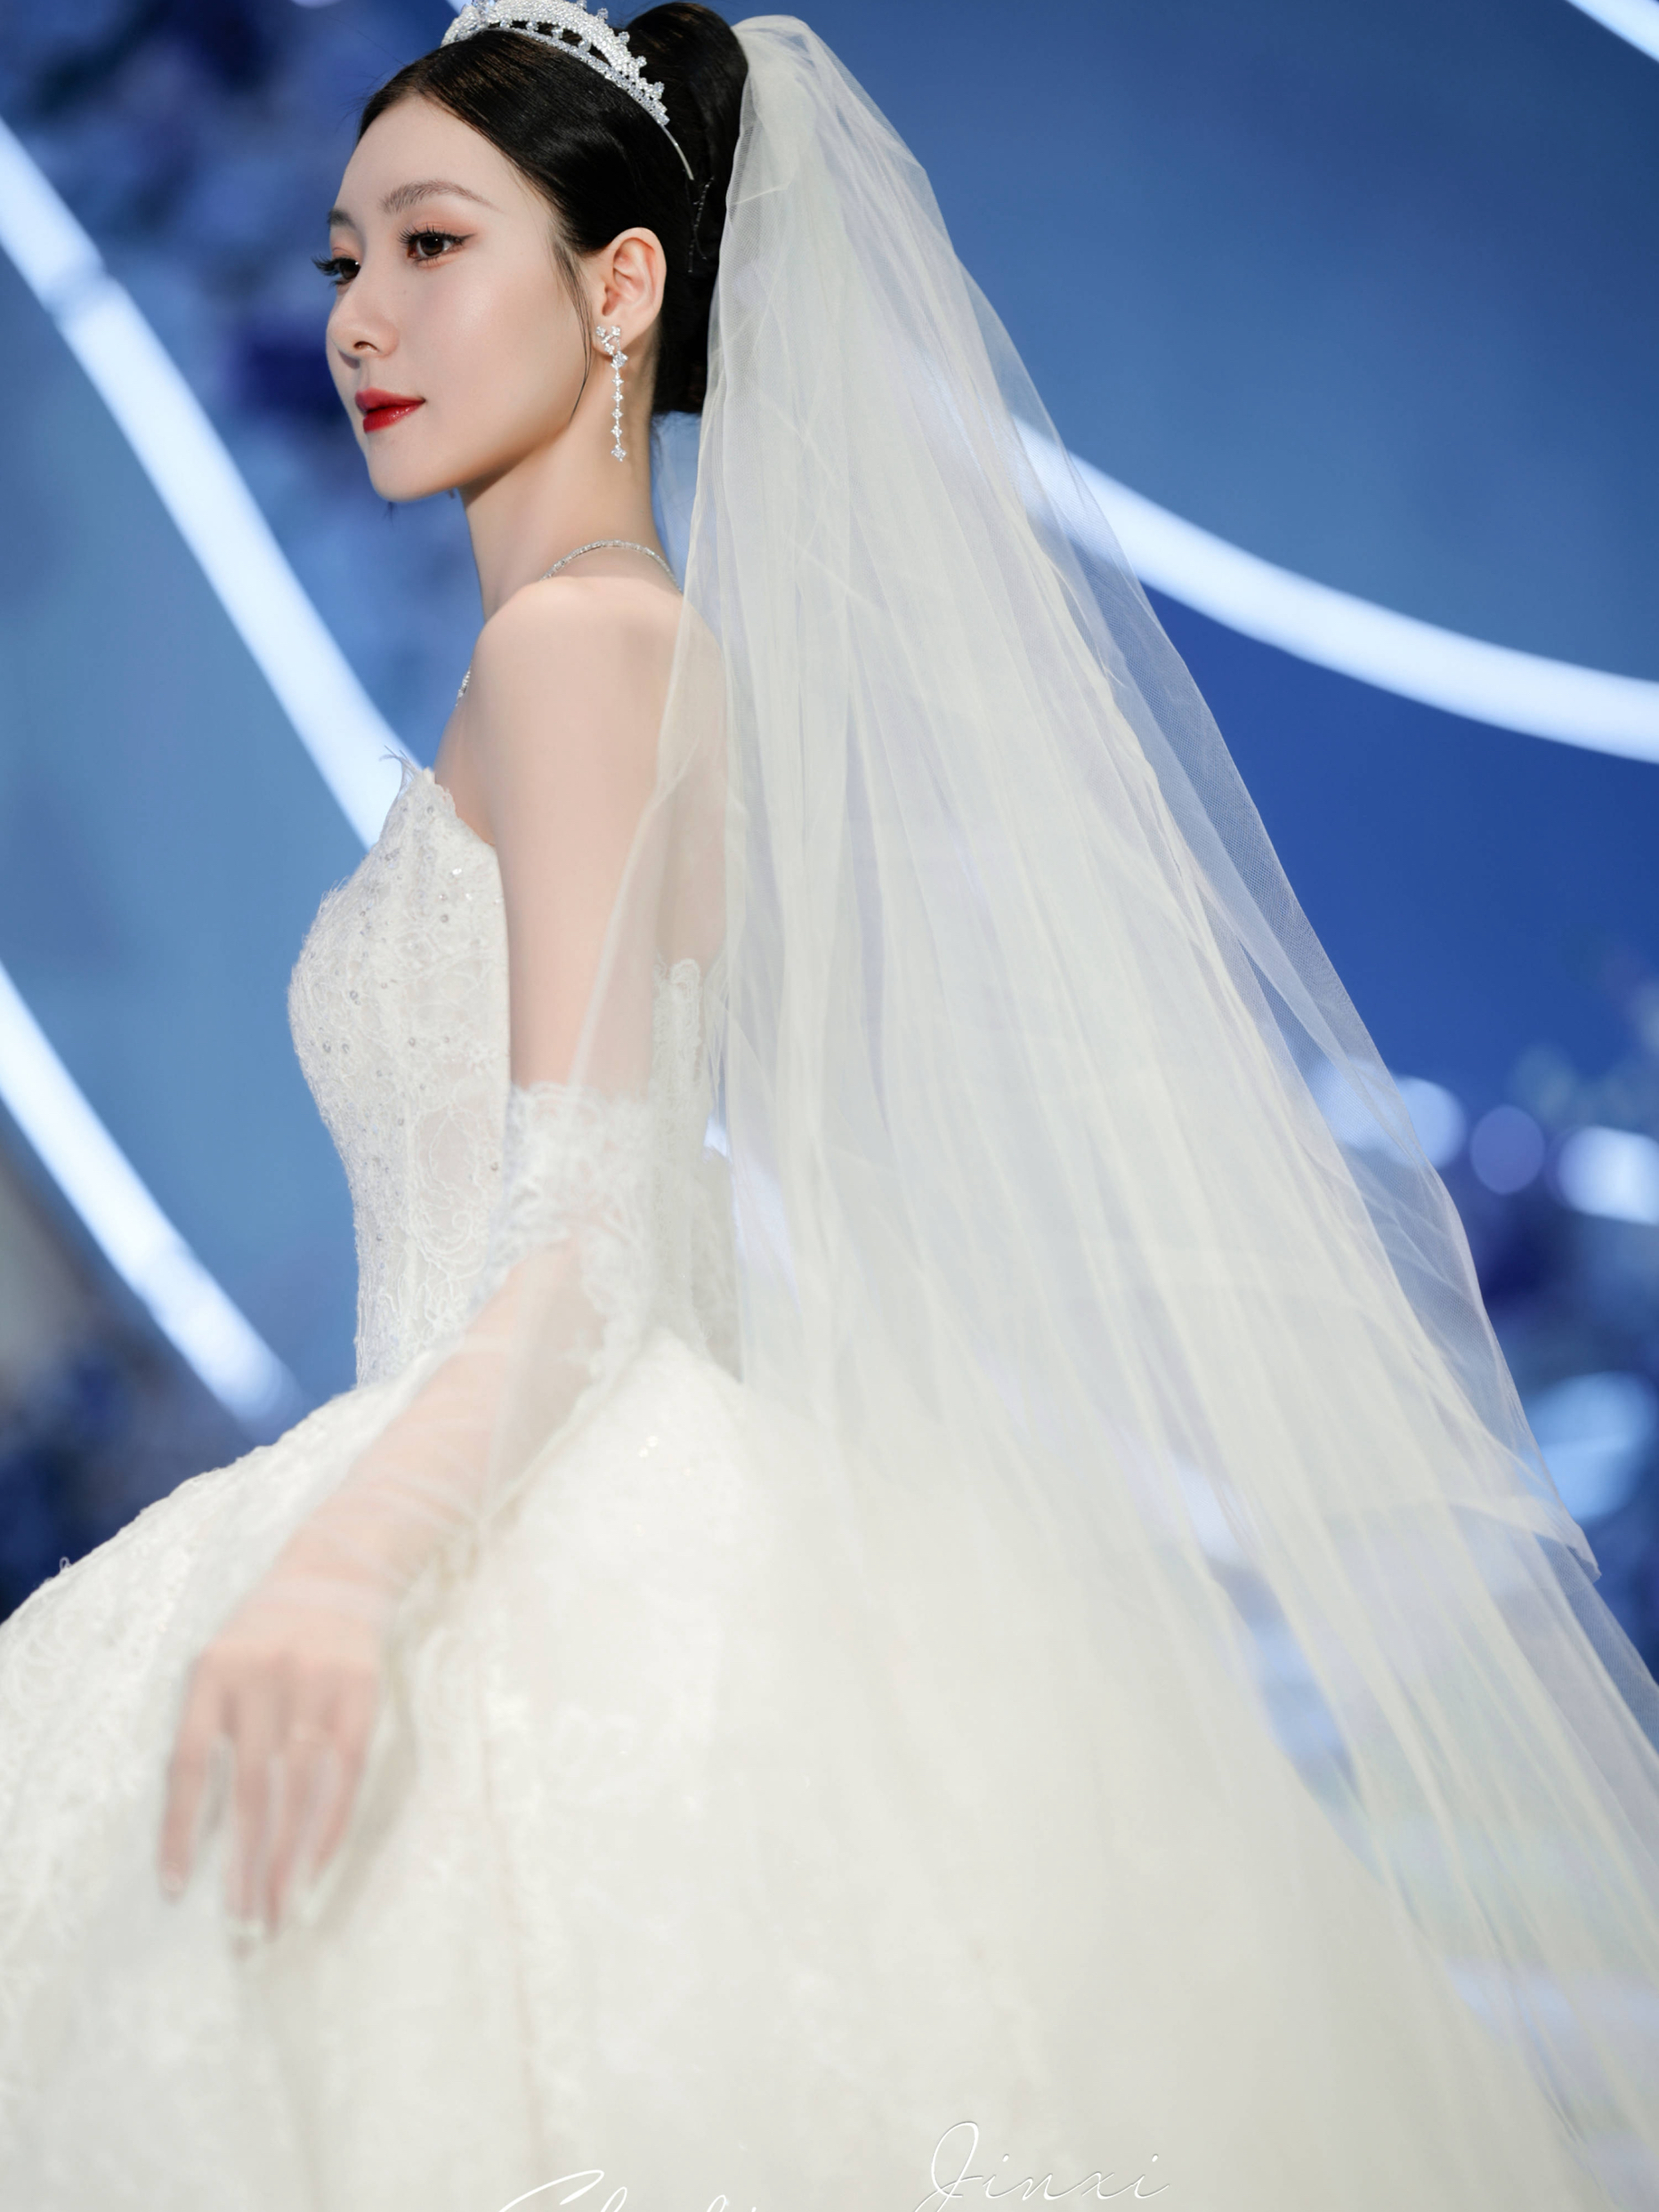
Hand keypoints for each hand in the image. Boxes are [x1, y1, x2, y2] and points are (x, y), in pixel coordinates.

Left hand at [158, 1583, 383, 1935]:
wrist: (339, 1565)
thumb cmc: (268, 1632)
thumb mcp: (223, 1662)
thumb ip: (211, 1726)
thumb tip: (201, 1829)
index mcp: (214, 1670)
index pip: (190, 1764)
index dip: (182, 1830)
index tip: (177, 1890)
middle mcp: (264, 1675)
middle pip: (251, 1788)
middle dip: (246, 1863)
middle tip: (242, 1926)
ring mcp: (317, 1682)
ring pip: (300, 1788)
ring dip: (289, 1858)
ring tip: (280, 1911)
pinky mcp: (361, 1691)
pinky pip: (346, 1773)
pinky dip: (331, 1824)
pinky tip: (318, 1865)